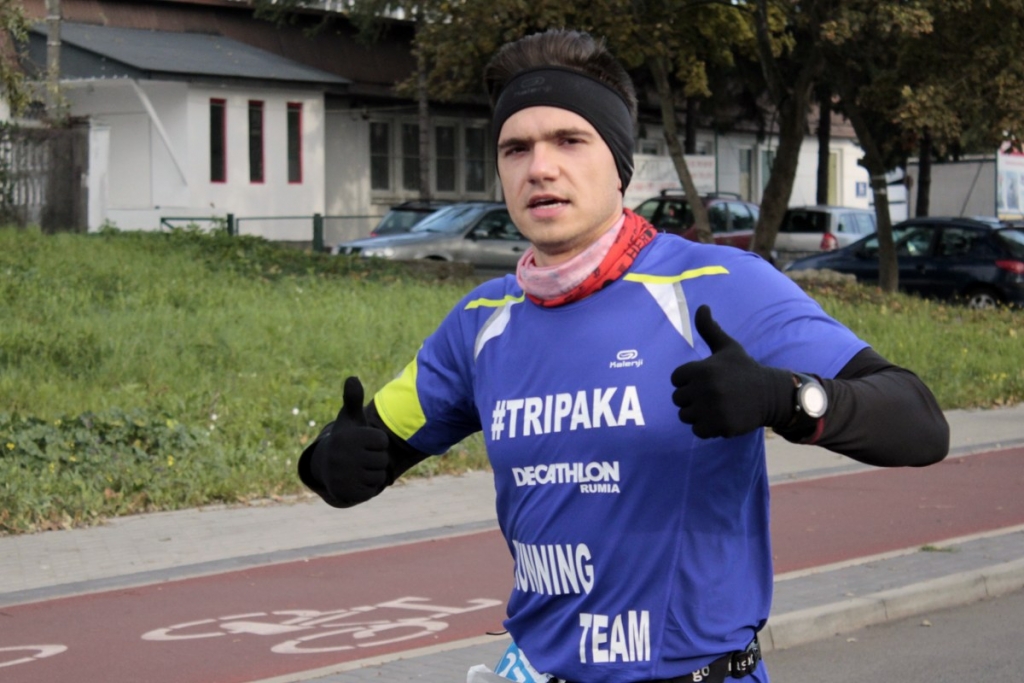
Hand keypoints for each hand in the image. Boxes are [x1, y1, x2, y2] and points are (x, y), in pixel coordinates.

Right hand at [310, 376, 389, 505]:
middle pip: (382, 460)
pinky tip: (356, 481)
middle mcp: (342, 457)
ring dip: (372, 473)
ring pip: (379, 476)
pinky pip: (372, 491)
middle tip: (360, 458)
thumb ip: (353, 399)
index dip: (377, 442)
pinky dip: (368, 487)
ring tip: (358, 469)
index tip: (364, 442)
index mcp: (347, 437)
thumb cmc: (347, 440)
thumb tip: (352, 378)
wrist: (328, 468)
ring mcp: (343, 476)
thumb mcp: (350, 419)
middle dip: (376, 459)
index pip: (382, 441)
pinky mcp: (345, 493)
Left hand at [670, 305, 792, 438]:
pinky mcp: (720, 426)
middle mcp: (705, 388)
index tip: (706, 380)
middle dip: (692, 399)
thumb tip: (701, 306)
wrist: (771, 394)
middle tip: (713, 395)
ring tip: (717, 406)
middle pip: (678, 399)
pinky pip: (698, 431)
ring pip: (685, 416)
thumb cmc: (744, 370)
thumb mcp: (727, 347)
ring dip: (698, 414)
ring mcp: (712, 408)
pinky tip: (722, 418)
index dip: (688, 381)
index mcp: (702, 369)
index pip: (675, 379)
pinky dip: (708, 428)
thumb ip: (709, 328)